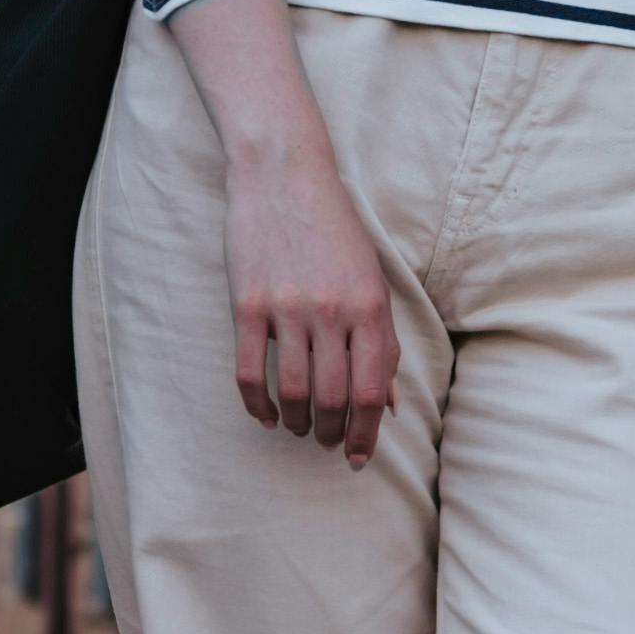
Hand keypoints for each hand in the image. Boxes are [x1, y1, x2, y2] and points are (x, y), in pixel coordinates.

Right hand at [221, 129, 398, 463]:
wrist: (286, 177)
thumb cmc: (336, 232)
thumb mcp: (373, 282)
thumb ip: (382, 342)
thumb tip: (387, 404)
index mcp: (370, 307)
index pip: (372, 390)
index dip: (366, 433)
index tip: (359, 457)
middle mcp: (332, 312)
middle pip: (334, 398)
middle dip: (332, 434)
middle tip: (328, 443)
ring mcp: (287, 309)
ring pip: (294, 391)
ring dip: (299, 422)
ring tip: (302, 429)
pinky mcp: (247, 305)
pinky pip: (251, 372)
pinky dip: (258, 405)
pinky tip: (268, 416)